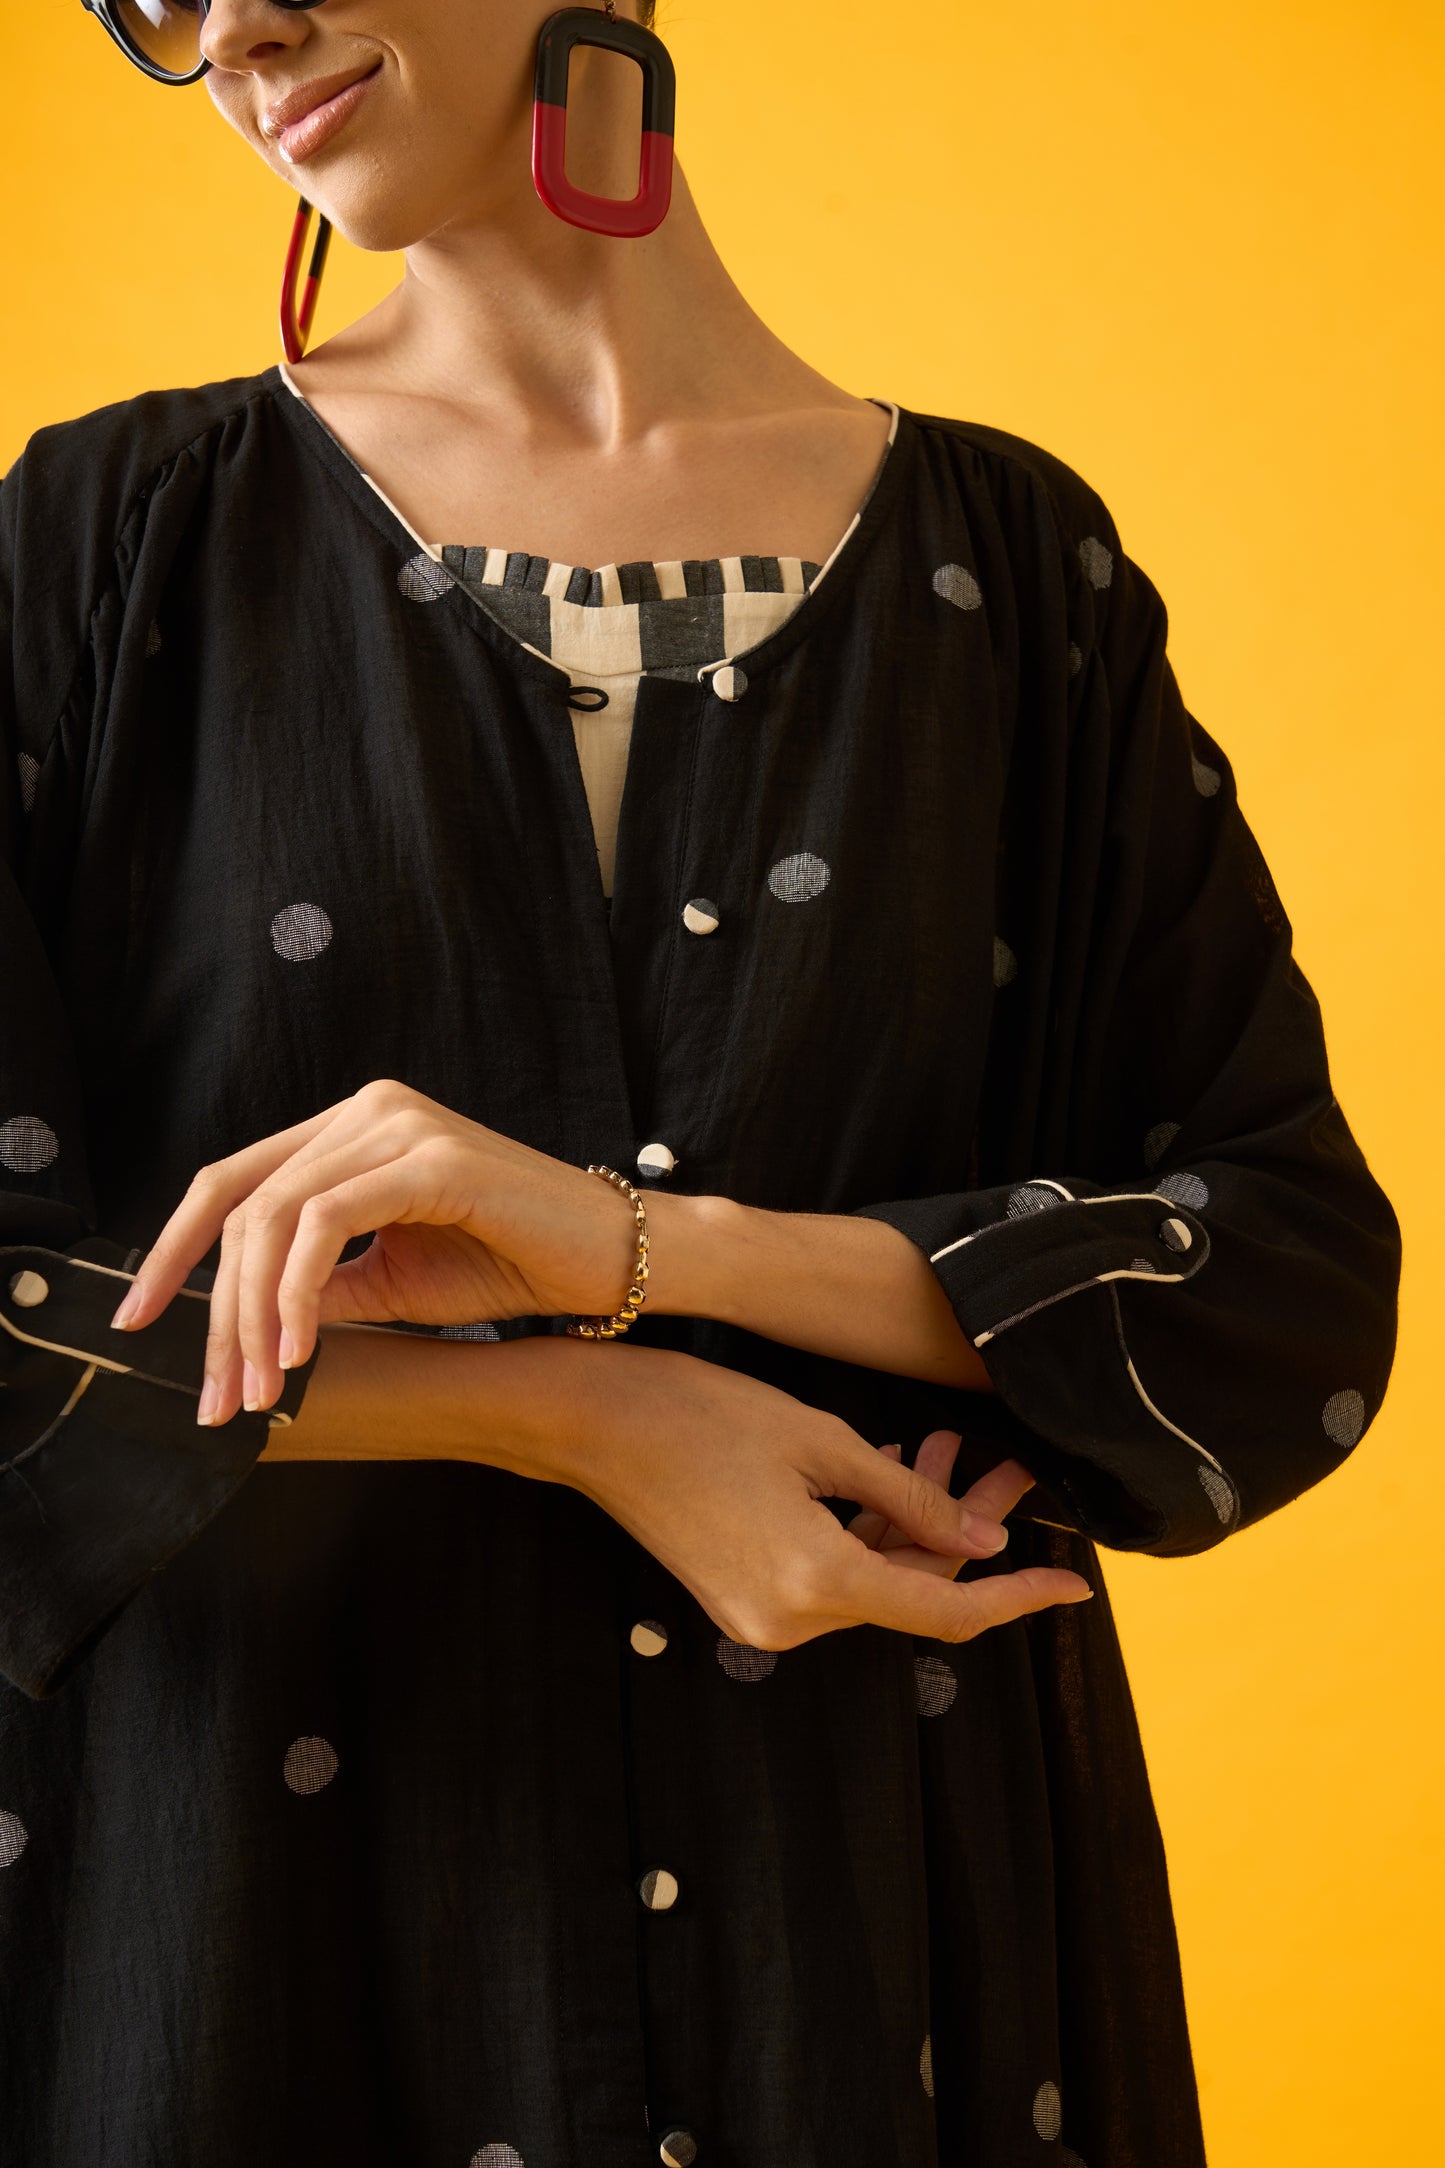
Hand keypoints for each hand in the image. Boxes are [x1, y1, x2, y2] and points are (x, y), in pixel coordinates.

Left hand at [106, 1079, 649, 1421]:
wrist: (607, 1261)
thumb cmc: (508, 1263)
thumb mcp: (387, 1281)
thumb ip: (314, 1284)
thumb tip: (233, 1322)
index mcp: (351, 1129)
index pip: (232, 1179)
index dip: (173, 1250)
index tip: (135, 1320)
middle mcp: (367, 1110)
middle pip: (241, 1202)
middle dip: (212, 1307)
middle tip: (212, 1392)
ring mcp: (397, 1124)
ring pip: (274, 1214)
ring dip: (252, 1313)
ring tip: (257, 1387)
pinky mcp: (430, 1158)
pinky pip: (329, 1221)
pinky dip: (300, 1290)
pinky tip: (300, 1349)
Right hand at [564, 1345, 1094, 1647]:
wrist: (591, 1423)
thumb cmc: (701, 1414)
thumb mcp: (821, 1441)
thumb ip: (912, 1499)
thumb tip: (981, 1544)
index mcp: (817, 1582)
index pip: (947, 1611)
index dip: (1018, 1599)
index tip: (1076, 1581)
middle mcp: (789, 1620)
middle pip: (910, 1591)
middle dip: (963, 1534)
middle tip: (1004, 1467)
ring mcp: (758, 1617)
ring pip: (871, 1581)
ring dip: (913, 1526)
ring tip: (943, 1447)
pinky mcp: (739, 1599)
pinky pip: (827, 1577)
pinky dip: (865, 1534)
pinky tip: (892, 1472)